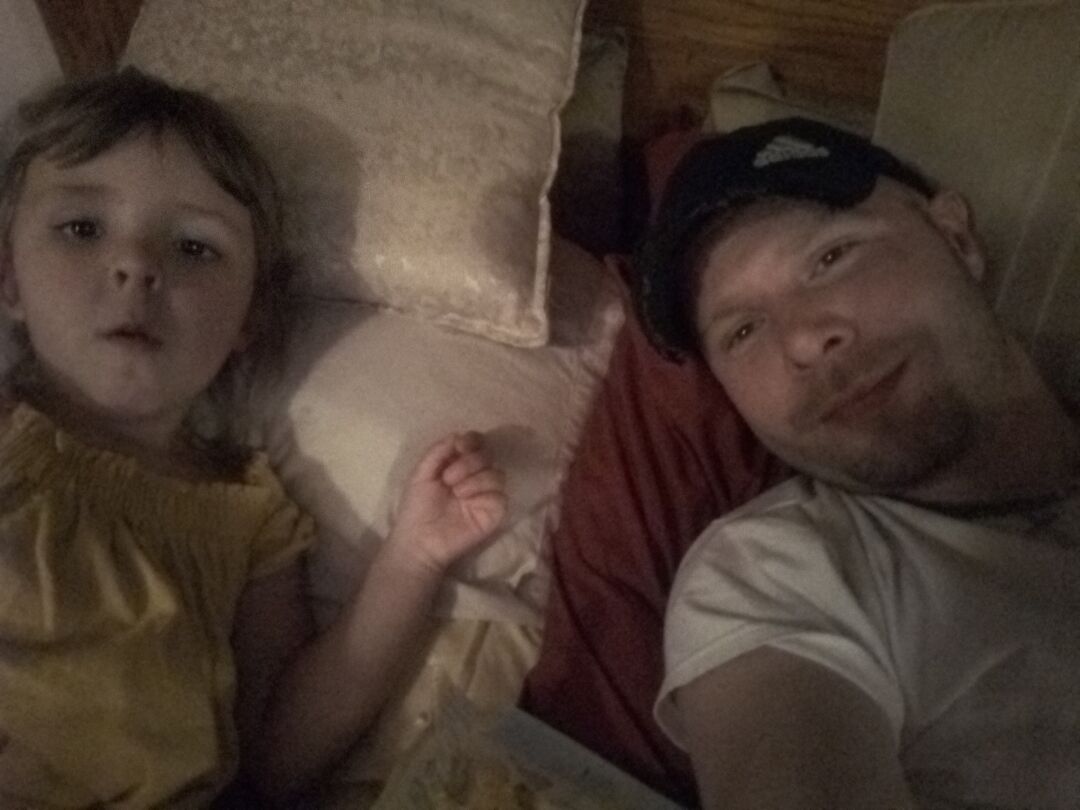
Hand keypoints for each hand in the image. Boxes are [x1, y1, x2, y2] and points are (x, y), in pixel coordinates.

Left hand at [387, 431, 507, 574]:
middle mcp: (476, 478)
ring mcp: (486, 496)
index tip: (460, 446)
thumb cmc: (417, 507)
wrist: (418, 538)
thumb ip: (439, 451)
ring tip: (456, 493)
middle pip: (488, 456)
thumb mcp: (422, 473)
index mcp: (459, 465)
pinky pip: (500, 496)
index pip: (476, 444)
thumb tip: (458, 435)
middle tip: (448, 478)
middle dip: (469, 462)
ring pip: (497, 474)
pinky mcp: (493, 514)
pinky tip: (467, 502)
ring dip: (475, 479)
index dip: (472, 440)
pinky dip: (484, 494)